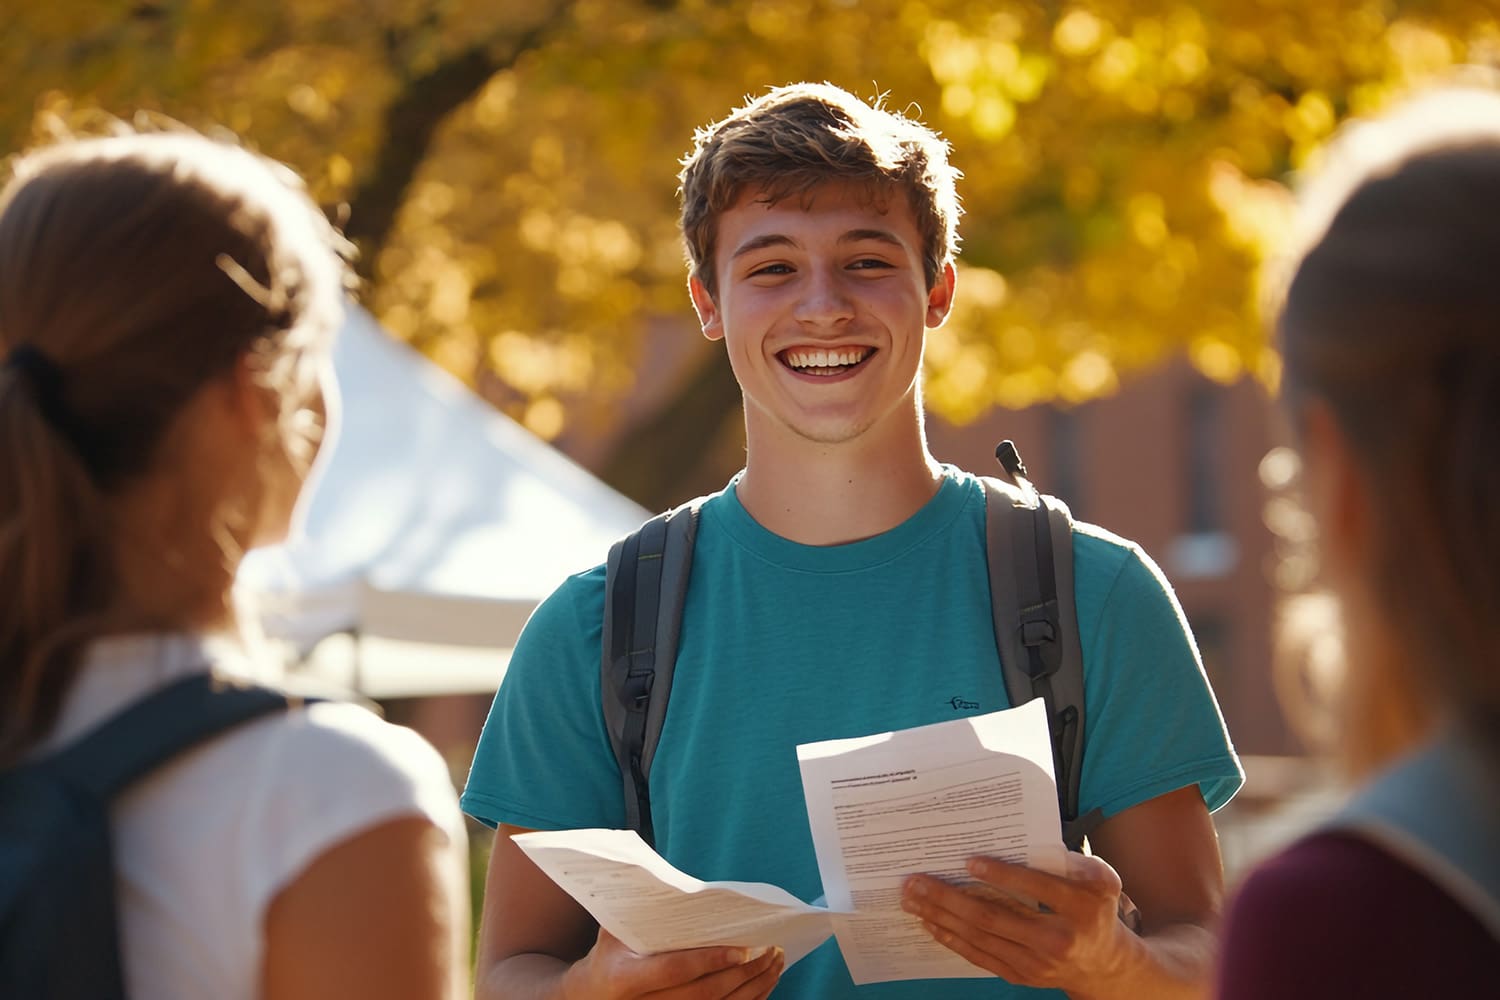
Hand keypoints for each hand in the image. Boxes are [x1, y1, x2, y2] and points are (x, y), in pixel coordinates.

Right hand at [562, 929, 784, 999]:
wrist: (596, 995)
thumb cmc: (609, 955)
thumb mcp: (612, 931)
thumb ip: (634, 910)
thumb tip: (660, 877)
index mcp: (628, 978)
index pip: (675, 971)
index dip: (710, 960)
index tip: (741, 948)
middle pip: (705, 993)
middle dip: (743, 973)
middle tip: (769, 950)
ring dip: (753, 987)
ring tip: (775, 961)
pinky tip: (765, 982)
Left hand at [900, 852, 1137, 995]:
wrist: (1103, 964)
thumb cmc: (1095, 908)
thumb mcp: (1099, 878)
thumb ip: (1071, 860)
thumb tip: (1024, 837)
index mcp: (1081, 909)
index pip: (1037, 889)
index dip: (1002, 876)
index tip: (969, 862)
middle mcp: (1058, 940)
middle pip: (995, 918)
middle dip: (950, 898)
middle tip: (917, 880)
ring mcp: (1036, 964)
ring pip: (980, 938)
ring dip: (941, 917)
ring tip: (912, 898)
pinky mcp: (1020, 977)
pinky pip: (979, 957)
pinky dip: (951, 939)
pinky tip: (929, 923)